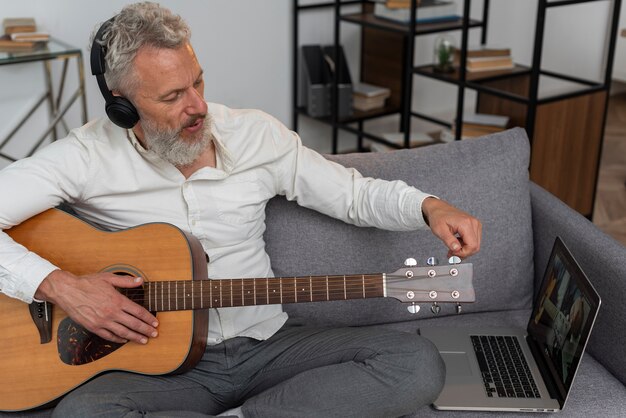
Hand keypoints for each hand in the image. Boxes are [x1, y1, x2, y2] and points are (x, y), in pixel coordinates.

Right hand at [35, 270, 158, 343]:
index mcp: (117, 301)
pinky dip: (118, 339)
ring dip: (135, 337)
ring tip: (144, 340)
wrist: (67, 291)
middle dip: (146, 330)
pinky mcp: (93, 327)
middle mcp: (111, 313)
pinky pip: (108, 336)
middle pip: (134, 324)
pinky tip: (124, 340)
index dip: (148, 318)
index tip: (155, 322)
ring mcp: (102, 322)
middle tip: (154, 334)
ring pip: (123, 332)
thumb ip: (126, 281)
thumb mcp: (108, 278)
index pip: (138, 312)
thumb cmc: (87, 283)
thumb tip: (140, 280)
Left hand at [422, 197, 481, 258]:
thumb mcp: (440, 230)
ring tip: (452, 248)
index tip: (453, 254)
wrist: (438, 209)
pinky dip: (465, 245)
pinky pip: (474, 240)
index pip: (472, 246)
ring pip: (475, 245)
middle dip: (463, 253)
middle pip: (475, 247)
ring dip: (464, 250)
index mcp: (466, 223)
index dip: (463, 253)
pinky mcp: (474, 226)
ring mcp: (475, 224)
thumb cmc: (438, 217)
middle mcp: (474, 223)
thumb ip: (449, 240)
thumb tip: (456, 249)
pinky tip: (457, 243)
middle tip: (452, 254)